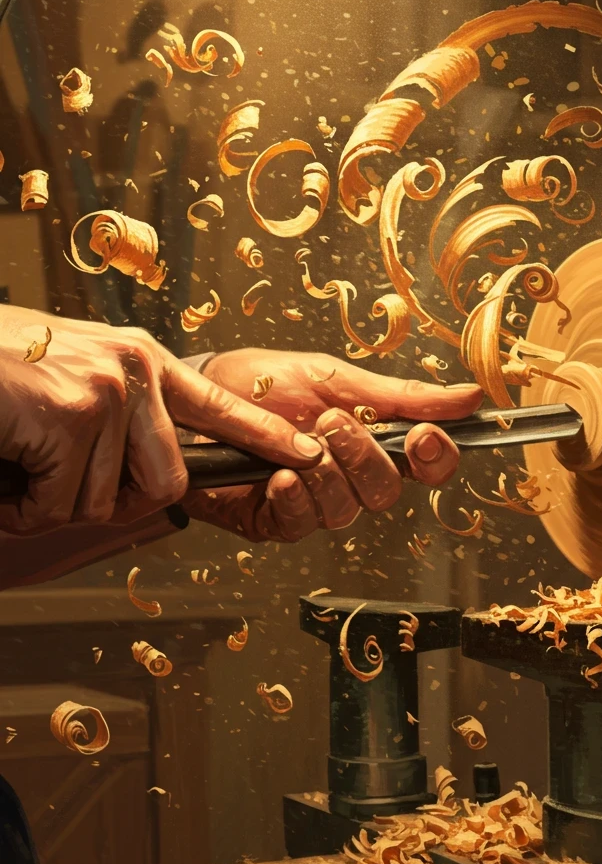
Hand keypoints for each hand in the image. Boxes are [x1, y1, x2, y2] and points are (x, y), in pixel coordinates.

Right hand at [0, 308, 321, 534]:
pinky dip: (25, 504)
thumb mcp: (73, 374)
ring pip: (106, 499)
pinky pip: (62, 502)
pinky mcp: (72, 416)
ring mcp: (106, 392)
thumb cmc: (0, 367)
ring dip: (54, 499)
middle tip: (60, 477)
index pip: (219, 403)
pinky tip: (9, 465)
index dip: (265, 434)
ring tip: (23, 459)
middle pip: (166, 480)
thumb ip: (118, 413)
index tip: (310, 451)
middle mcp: (133, 371)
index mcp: (140, 359)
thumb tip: (138, 473)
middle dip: (111, 498)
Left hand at [180, 350, 482, 542]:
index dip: (435, 458)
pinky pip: (302, 524)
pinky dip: (296, 501)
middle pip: (389, 492)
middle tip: (335, 422)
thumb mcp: (337, 378)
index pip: (428, 465)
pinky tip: (282, 477)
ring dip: (329, 475)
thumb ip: (402, 396)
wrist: (197, 391)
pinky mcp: (275, 520)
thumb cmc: (265, 382)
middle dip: (368, 459)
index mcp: (376, 440)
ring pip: (348, 511)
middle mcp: (351, 477)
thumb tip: (470, 397)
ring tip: (303, 442)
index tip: (423, 436)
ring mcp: (315, 502)